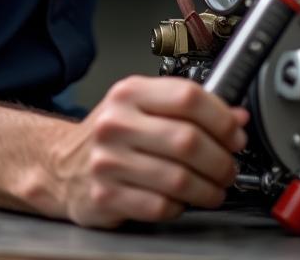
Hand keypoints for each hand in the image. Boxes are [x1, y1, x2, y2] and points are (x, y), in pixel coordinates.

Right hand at [47, 76, 247, 227]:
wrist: (61, 165)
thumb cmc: (113, 135)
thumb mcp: (145, 107)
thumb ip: (189, 109)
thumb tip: (237, 118)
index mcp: (130, 93)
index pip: (188, 97)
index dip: (221, 118)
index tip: (235, 134)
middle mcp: (116, 123)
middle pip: (188, 140)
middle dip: (221, 160)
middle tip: (229, 167)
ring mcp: (108, 161)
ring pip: (179, 178)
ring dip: (208, 189)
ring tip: (214, 189)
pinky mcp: (105, 197)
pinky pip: (160, 206)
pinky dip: (180, 207)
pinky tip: (181, 201)